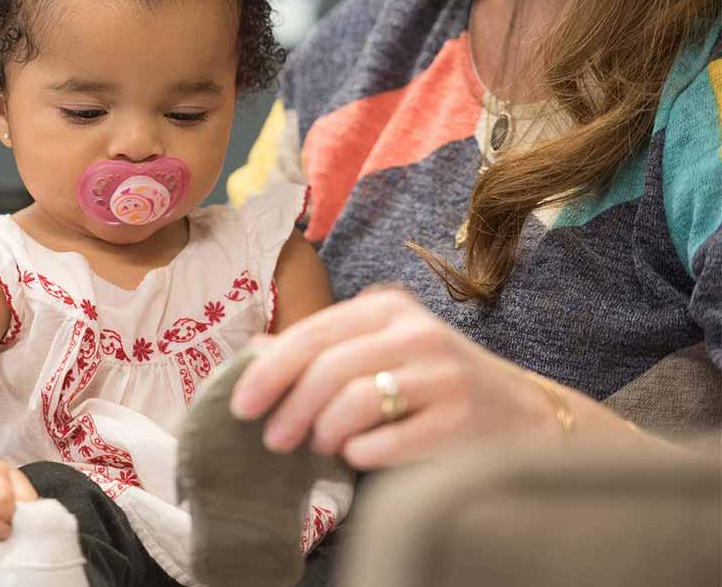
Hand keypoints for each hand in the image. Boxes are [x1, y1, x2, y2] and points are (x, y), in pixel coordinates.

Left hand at [228, 287, 555, 469]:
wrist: (526, 416)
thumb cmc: (434, 385)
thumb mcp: (381, 352)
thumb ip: (324, 350)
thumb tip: (253, 354)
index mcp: (389, 309)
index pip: (313, 334)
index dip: (269, 371)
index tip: (240, 406)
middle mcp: (416, 333)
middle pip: (328, 367)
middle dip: (289, 407)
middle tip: (272, 440)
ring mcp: (443, 375)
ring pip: (355, 400)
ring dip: (323, 431)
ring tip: (318, 447)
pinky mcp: (462, 420)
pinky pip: (388, 441)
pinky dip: (360, 453)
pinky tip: (357, 456)